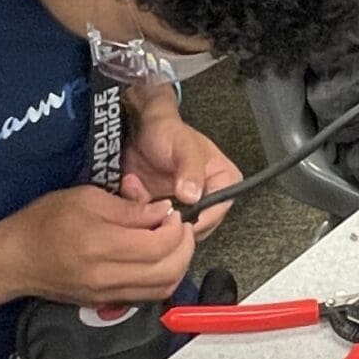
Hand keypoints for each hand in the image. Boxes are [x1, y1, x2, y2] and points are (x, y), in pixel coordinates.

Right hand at [0, 184, 195, 305]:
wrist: (14, 259)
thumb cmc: (44, 221)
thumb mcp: (86, 198)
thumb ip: (129, 208)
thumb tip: (163, 211)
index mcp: (101, 245)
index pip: (159, 245)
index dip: (176, 227)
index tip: (172, 212)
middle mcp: (106, 276)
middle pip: (169, 271)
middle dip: (184, 247)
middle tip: (180, 227)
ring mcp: (106, 295)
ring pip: (163, 289)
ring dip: (177, 265)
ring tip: (171, 242)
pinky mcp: (105, 303)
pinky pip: (147, 296)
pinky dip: (162, 278)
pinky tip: (156, 259)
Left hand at [124, 109, 242, 235]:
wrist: (141, 128)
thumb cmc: (168, 132)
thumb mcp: (183, 147)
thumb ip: (191, 170)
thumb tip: (193, 197)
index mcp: (224, 182)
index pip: (218, 211)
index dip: (198, 220)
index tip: (178, 218)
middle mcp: (208, 197)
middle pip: (197, 227)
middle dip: (170, 216)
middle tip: (153, 200)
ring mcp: (185, 206)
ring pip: (174, 230)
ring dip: (152, 213)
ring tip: (138, 186)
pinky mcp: (164, 210)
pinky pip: (153, 224)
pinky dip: (139, 210)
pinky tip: (133, 186)